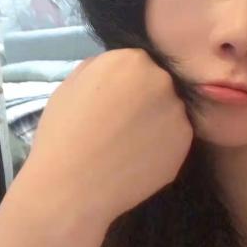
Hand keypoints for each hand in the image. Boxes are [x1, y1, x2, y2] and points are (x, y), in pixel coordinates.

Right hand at [19, 48, 193, 227]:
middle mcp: (162, 80)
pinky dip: (160, 149)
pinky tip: (137, 162)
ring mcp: (177, 113)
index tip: (114, 104)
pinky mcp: (184, 143)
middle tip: (122, 128)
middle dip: (144, 102)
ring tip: (128, 148)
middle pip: (159, 86)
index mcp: (131, 59)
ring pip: (169, 113)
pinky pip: (174, 139)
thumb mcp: (71, 85)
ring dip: (155, 125)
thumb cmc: (62, 134)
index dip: (126, 86)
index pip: (139, 65)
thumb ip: (100, 68)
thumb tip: (117, 71)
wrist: (71, 186)